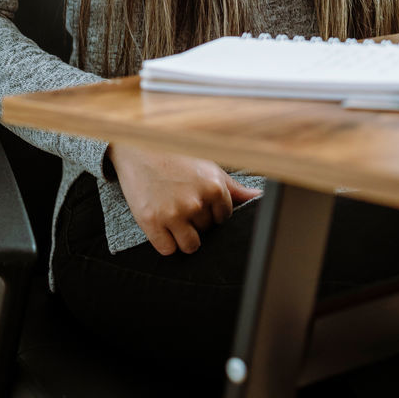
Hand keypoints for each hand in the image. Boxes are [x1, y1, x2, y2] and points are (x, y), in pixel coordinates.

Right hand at [106, 143, 261, 255]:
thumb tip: (259, 198)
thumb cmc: (177, 157)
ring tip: (175, 216)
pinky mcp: (152, 222)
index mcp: (214, 187)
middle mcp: (196, 202)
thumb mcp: (209, 168)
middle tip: (182, 202)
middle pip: (207, 231)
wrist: (139, 148)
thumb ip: (235, 189)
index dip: (211, 212)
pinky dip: (166, 242)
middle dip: (197, 221)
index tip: (198, 200)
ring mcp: (174, 213)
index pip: (224, 219)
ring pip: (191, 246)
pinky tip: (162, 224)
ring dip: (184, 236)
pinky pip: (168, 250)